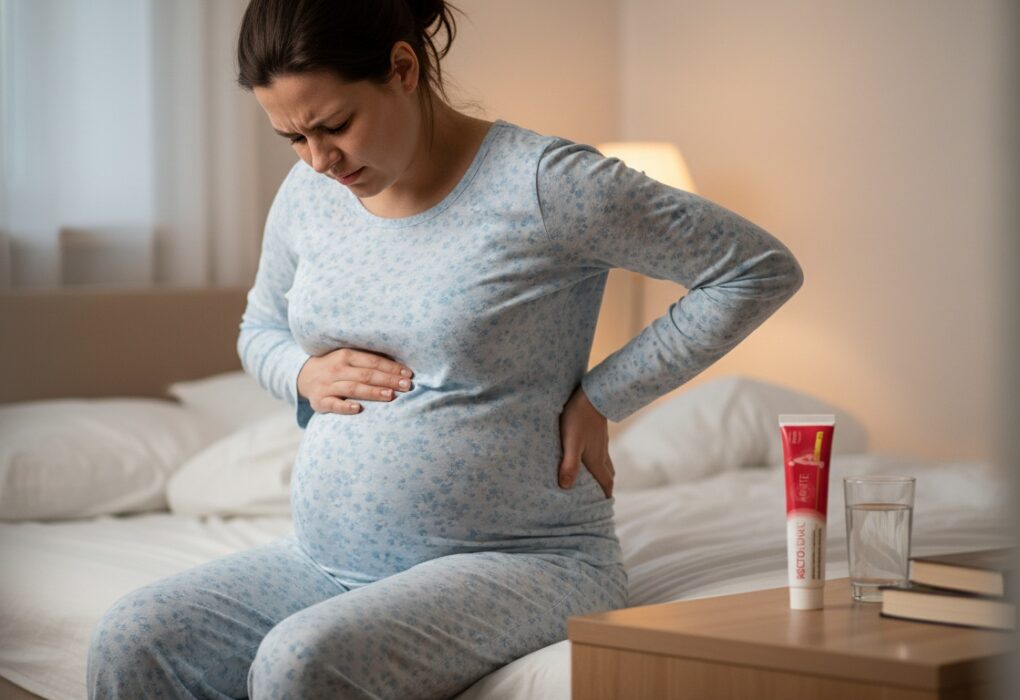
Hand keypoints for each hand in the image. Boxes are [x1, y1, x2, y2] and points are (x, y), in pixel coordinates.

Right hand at [297, 348, 412, 414]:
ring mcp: (327, 385)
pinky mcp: (320, 401)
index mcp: (346, 355)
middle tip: (406, 386)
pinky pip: (333, 404)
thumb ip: (369, 360)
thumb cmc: (337, 367)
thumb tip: (401, 367)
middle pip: (366, 375)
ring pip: (353, 388)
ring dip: (372, 392)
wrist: (304, 375)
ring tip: (390, 395)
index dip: (391, 368)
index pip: (372, 361)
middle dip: (388, 380)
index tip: (408, 374)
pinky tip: (359, 409)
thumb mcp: (349, 357)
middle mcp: (336, 369)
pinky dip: (345, 407)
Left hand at [558, 385, 613, 498]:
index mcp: (596, 460)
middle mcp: (602, 454)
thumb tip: (566, 487)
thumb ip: (569, 464)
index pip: (606, 483)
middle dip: (605, 487)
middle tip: (599, 497)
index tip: (604, 508)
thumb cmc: (578, 419)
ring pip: (605, 463)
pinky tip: (589, 456)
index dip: (606, 496)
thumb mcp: (571, 442)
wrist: (592, 394)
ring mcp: (601, 443)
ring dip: (602, 474)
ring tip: (594, 481)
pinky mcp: (598, 433)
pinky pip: (601, 452)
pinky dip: (598, 461)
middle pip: (608, 476)